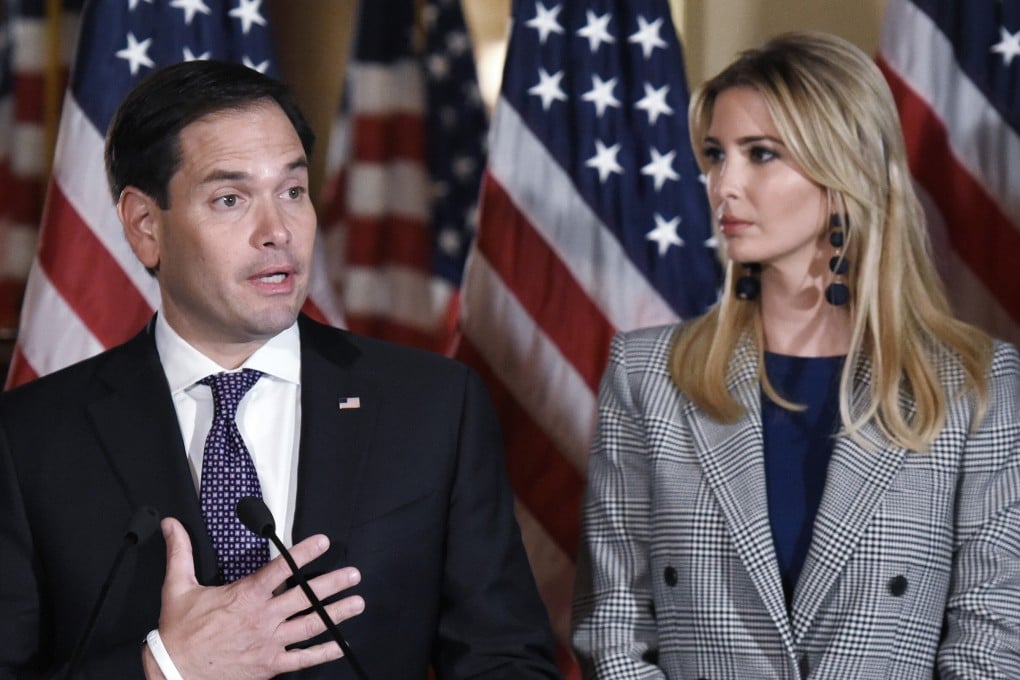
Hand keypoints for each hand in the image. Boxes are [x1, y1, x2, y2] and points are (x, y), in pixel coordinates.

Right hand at [148, 517, 363, 679]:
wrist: (175, 672)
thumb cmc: (179, 631)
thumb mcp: (178, 587)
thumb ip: (180, 552)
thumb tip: (171, 523)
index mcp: (245, 595)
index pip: (280, 568)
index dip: (304, 553)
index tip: (324, 542)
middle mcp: (262, 617)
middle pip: (305, 596)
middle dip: (333, 583)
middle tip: (354, 575)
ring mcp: (269, 642)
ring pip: (310, 625)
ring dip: (336, 613)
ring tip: (358, 603)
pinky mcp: (269, 664)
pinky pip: (302, 659)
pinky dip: (323, 653)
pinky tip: (341, 644)